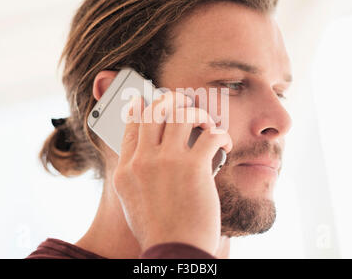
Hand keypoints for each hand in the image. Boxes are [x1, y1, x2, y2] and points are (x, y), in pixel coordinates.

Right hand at [112, 91, 231, 254]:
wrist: (174, 251)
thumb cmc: (158, 230)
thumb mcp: (133, 201)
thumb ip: (136, 175)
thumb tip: (146, 155)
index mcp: (127, 170)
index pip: (131, 127)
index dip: (141, 109)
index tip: (147, 101)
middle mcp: (143, 161)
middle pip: (154, 112)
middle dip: (169, 99)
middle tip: (182, 101)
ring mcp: (167, 161)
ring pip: (180, 114)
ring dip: (197, 113)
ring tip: (207, 122)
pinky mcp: (193, 166)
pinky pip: (210, 134)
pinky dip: (221, 134)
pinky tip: (224, 142)